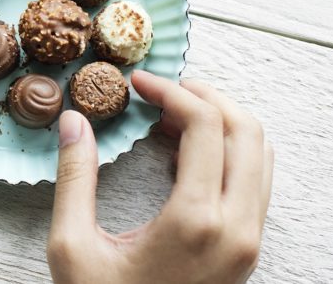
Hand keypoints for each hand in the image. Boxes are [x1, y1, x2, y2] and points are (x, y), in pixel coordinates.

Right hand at [48, 70, 272, 283]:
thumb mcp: (72, 247)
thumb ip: (75, 178)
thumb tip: (74, 121)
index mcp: (196, 221)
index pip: (205, 124)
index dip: (171, 90)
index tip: (139, 83)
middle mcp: (236, 228)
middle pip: (246, 129)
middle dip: (204, 96)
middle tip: (162, 90)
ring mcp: (248, 241)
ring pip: (260, 153)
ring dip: (221, 121)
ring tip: (172, 116)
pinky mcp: (247, 251)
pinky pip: (256, 181)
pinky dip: (229, 151)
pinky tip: (186, 152)